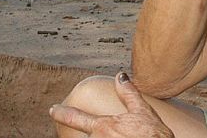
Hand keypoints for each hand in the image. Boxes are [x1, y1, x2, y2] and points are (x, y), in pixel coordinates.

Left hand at [49, 73, 173, 137]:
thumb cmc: (153, 135)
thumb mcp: (143, 111)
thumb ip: (129, 93)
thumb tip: (120, 76)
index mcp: (102, 127)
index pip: (74, 117)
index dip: (61, 113)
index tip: (53, 109)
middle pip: (85, 137)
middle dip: (95, 134)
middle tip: (112, 131)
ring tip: (118, 135)